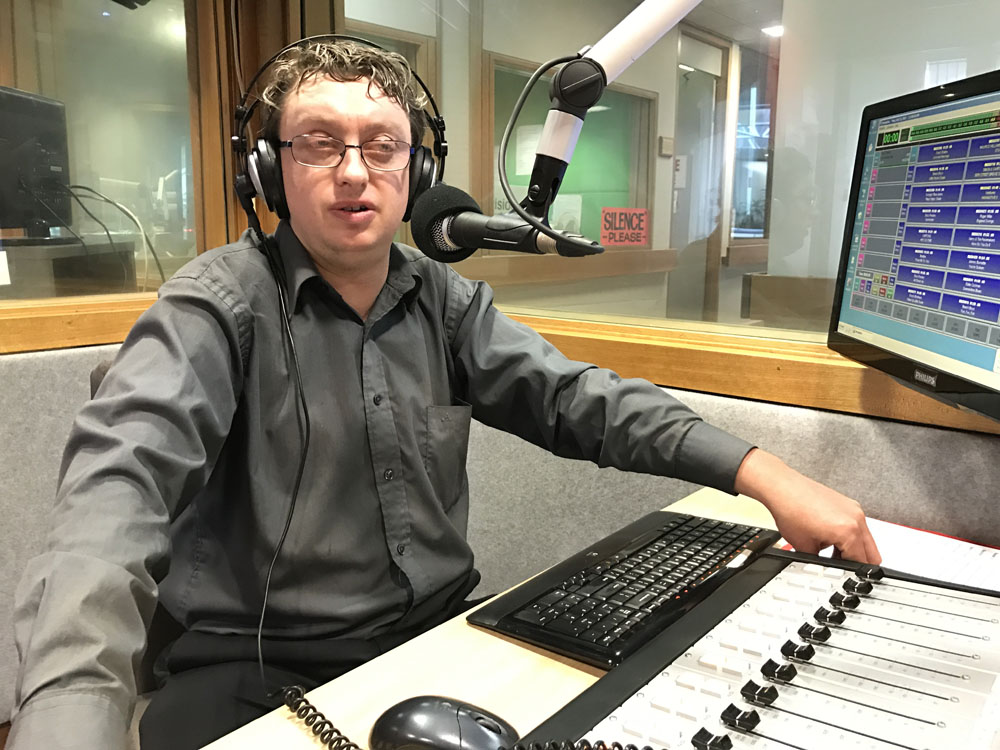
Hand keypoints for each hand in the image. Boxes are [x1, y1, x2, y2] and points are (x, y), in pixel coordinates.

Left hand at [734, 448, 881, 563]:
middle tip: (841, 567)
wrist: (782, 487)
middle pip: (871, 552)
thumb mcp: (805, 547)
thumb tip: (825, 569)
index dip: (852, 574)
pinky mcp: (848, 503)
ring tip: (831, 551)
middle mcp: (856, 518)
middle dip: (857, 563)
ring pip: (865, 538)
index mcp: (849, 531)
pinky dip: (849, 535)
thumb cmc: (790, 510)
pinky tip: (830, 537)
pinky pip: (857, 525)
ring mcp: (854, 508)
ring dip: (853, 548)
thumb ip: (821, 562)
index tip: (845, 577)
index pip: (861, 563)